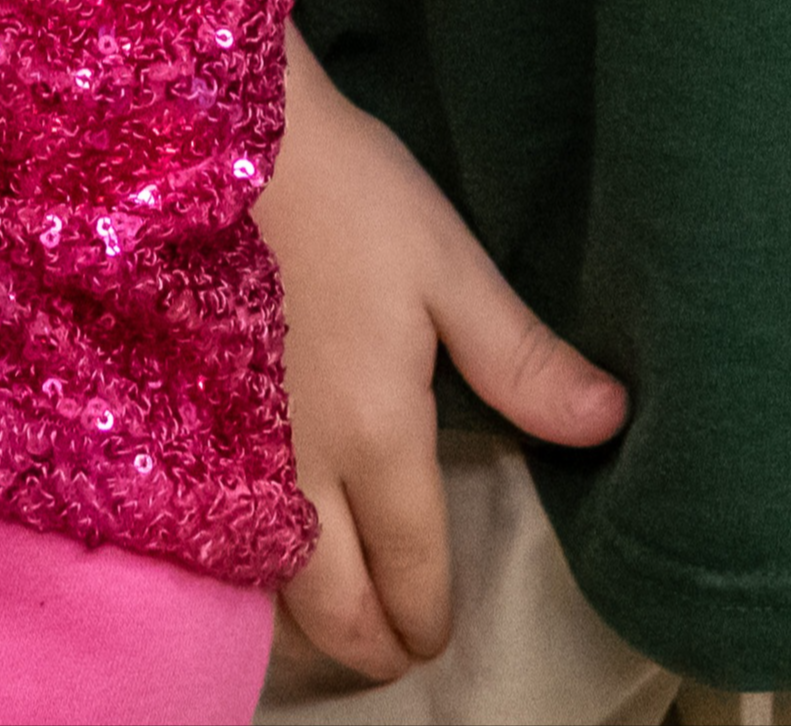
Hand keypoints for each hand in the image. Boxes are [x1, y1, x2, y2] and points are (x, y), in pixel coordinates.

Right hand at [263, 31, 622, 683]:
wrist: (203, 139)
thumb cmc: (339, 192)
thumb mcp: (447, 263)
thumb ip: (520, 358)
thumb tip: (607, 421)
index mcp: (377, 438)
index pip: (412, 567)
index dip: (430, 616)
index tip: (437, 638)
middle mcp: (299, 471)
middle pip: (331, 604)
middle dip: (368, 643)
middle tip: (391, 651)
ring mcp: (228, 454)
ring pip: (267, 579)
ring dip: (306, 610)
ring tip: (331, 611)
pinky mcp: (182, 425)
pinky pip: (216, 532)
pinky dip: (247, 564)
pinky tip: (254, 548)